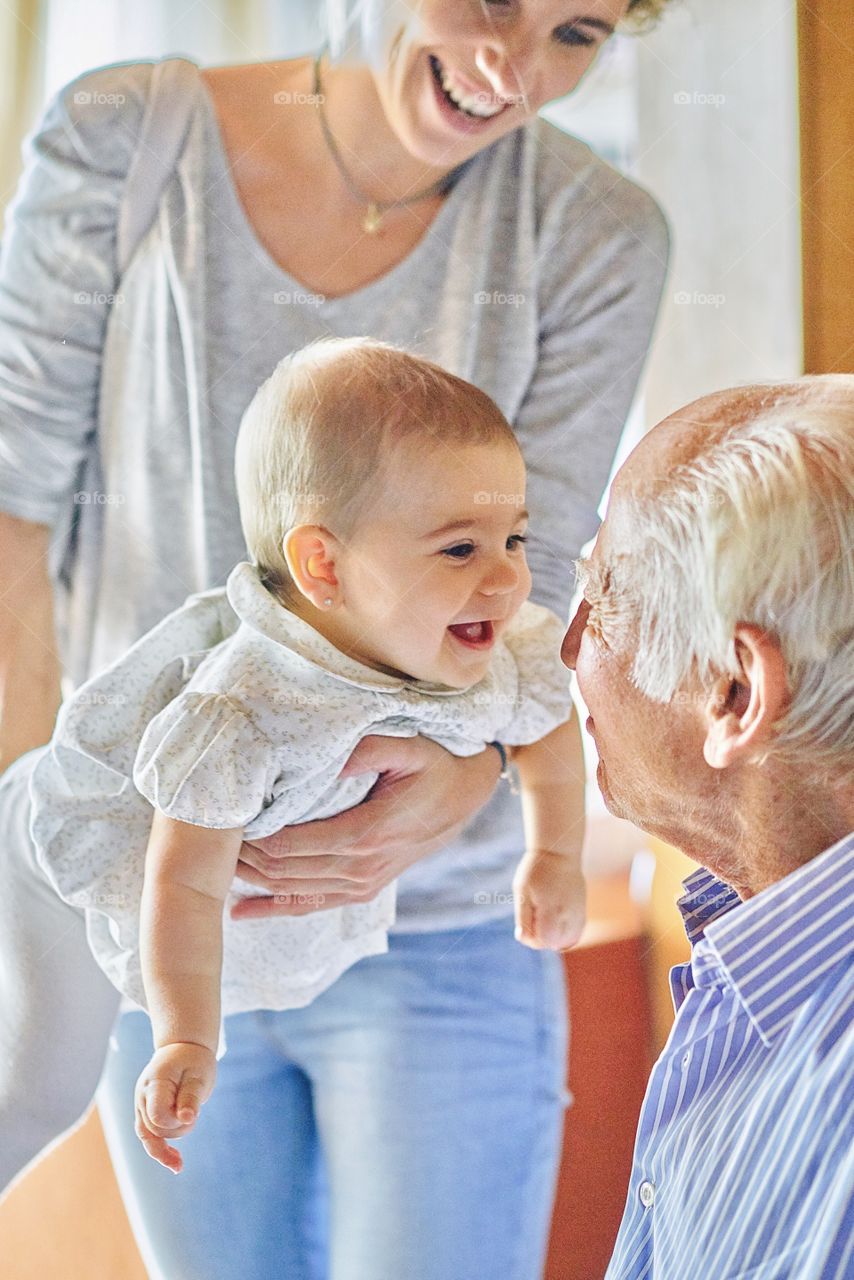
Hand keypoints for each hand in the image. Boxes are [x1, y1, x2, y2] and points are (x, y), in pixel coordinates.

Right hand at [134, 1042, 215, 1172]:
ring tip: (188, 1141)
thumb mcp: (199, 1074)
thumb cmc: (193, 1060)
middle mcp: (142, 1096)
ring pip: (151, 1136)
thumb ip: (191, 1096)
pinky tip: (176, 1164)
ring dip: (170, 1142)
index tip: (192, 1116)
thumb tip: (187, 1118)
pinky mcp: (145, 1114)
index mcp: (155, 1082)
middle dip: (178, 1128)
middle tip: (195, 1111)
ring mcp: (141, 1105)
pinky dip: (161, 1151)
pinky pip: (148, 1137)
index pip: (157, 1114)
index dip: (175, 1122)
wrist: (183, 1048)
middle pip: (156, 1128)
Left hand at [229, 736, 501, 919]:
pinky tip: (241, 913)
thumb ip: (368, 750)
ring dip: (252, 880)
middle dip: (243, 857)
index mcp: (367, 834)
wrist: (468, 795)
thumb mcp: (410, 746)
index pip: (291, 844)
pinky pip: (310, 905)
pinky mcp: (362, 889)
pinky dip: (273, 908)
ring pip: (291, 891)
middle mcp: (361, 868)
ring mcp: (362, 884)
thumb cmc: (436, 764)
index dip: (253, 837)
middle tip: (208, 837)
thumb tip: (328, 759)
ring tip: (215, 864)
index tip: (225, 819)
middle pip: (284, 871)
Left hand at [512, 850, 586, 951]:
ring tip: (544, 919)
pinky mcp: (582, 910)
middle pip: (554, 944)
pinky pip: (576, 933)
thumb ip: (523, 916)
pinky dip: (565, 934)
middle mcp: (568, 914)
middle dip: (541, 938)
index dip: (530, 939)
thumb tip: (522, 937)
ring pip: (567, 941)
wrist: (559, 852)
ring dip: (554, 937)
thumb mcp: (522, 890)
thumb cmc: (536, 870)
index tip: (524, 926)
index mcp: (551, 909)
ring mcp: (578, 913)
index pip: (543, 941)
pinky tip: (555, 923)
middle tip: (533, 918)